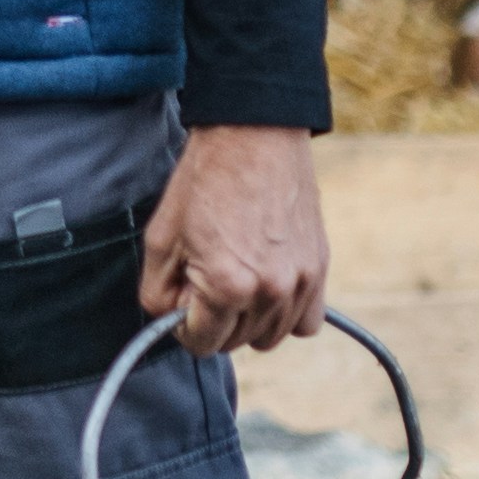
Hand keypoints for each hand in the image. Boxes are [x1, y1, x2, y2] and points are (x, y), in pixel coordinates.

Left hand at [140, 124, 328, 356]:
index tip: (181, 299)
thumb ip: (159, 294)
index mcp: (228, 287)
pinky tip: (267, 287)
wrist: (253, 134)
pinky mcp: (320, 269)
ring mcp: (301, 282)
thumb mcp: (160, 238)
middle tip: (203, 279)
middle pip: (235, 343)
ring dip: (247, 320)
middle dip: (212, 320)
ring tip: (235, 278)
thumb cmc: (203, 181)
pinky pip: (306, 322)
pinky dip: (286, 314)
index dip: (182, 325)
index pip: (202, 343)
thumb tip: (172, 321)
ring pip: (270, 337)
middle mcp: (271, 292)